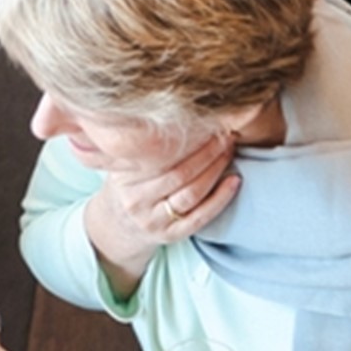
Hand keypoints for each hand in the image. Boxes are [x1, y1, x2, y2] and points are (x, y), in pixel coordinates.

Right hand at [83, 131, 241, 283]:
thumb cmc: (127, 188)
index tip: (204, 122)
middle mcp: (137, 200)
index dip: (185, 139)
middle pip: (179, 173)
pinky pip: (201, 216)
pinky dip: (220, 197)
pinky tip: (234, 181)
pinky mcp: (172, 235)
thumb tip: (168, 116)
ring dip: (215, 170)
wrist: (116, 227)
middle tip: (223, 134)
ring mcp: (155, 220)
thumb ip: (140, 148)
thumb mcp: (123, 166)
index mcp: (123, 177)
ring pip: (192, 193)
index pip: (159, 155)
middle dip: (205, 152)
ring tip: (228, 151)